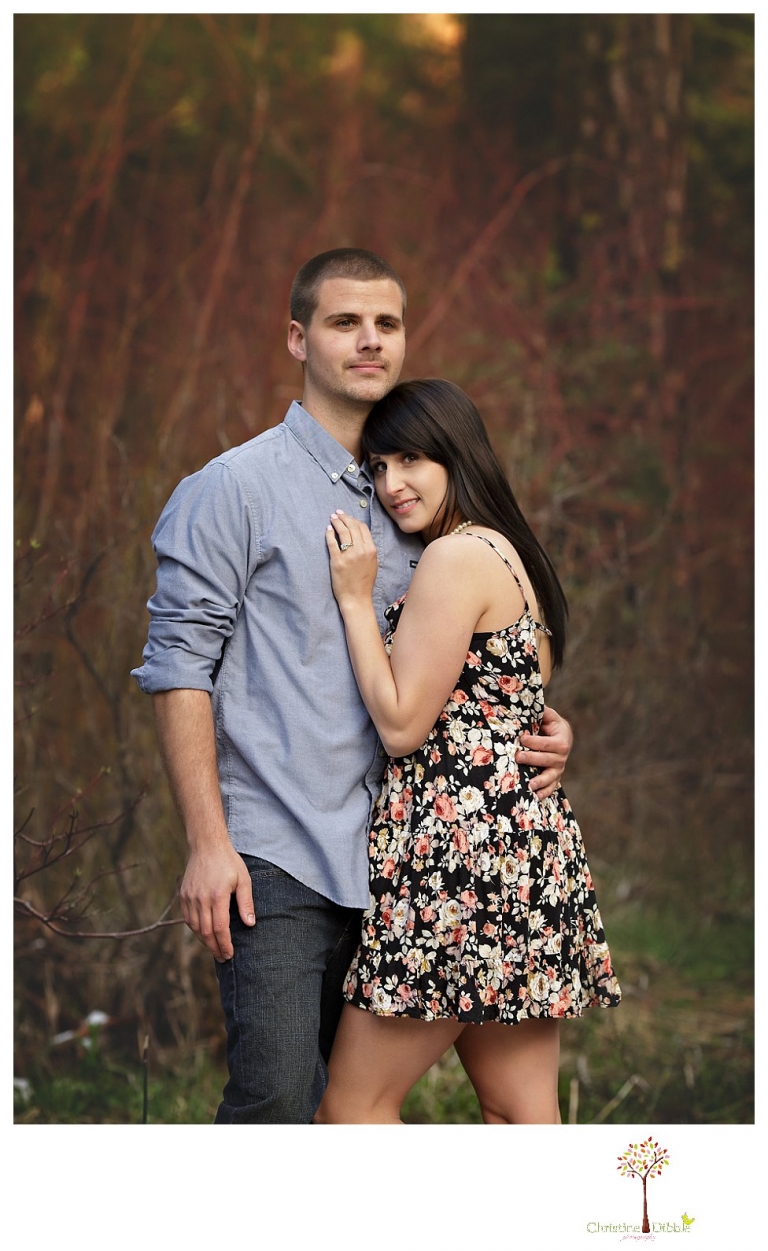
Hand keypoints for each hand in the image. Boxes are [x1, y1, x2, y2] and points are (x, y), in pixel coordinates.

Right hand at [179, 844, 254, 961]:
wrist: (206, 846)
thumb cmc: (228, 861)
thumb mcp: (243, 879)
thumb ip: (246, 903)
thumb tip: (250, 924)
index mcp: (217, 895)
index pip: (219, 928)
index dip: (224, 944)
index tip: (229, 954)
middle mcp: (201, 899)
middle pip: (206, 932)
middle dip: (215, 948)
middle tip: (223, 957)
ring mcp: (190, 897)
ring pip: (195, 927)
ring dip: (204, 941)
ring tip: (215, 949)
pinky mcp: (183, 895)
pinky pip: (188, 919)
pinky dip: (195, 930)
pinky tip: (204, 934)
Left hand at [325, 510, 377, 606]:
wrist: (357, 598)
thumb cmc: (364, 582)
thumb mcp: (373, 563)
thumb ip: (368, 548)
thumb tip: (360, 534)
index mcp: (371, 550)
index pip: (362, 528)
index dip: (354, 519)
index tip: (347, 516)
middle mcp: (361, 551)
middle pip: (352, 527)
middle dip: (344, 517)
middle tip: (337, 513)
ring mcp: (349, 556)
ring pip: (343, 532)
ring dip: (337, 522)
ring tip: (332, 518)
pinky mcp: (337, 562)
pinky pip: (333, 543)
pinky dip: (330, 534)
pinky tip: (328, 530)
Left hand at [516, 704, 572, 800]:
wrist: (562, 737)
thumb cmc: (551, 725)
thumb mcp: (549, 716)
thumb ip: (542, 711)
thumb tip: (532, 704)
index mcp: (562, 740)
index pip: (547, 742)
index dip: (534, 741)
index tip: (522, 737)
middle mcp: (562, 756)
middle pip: (547, 759)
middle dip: (532, 758)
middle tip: (518, 756)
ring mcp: (559, 768)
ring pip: (550, 776)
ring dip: (540, 781)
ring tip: (529, 784)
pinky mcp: (555, 777)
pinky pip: (551, 787)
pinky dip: (545, 792)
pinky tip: (536, 797)